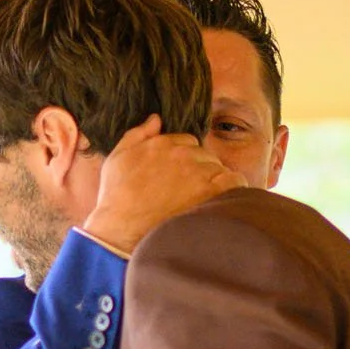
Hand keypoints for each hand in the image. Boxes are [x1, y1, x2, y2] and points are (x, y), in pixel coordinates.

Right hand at [81, 116, 243, 255]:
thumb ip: (137, 134)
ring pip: (218, 168)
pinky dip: (233, 188)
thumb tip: (156, 119)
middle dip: (199, 170)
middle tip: (188, 192)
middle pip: (204, 155)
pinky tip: (223, 200)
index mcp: (162, 143)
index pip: (187, 143)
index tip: (178, 177)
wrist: (121, 230)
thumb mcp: (117, 158)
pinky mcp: (210, 191)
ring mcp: (198, 171)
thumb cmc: (115, 198)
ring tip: (202, 201)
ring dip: (213, 182)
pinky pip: (234, 181)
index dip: (184, 160)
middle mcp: (182, 153)